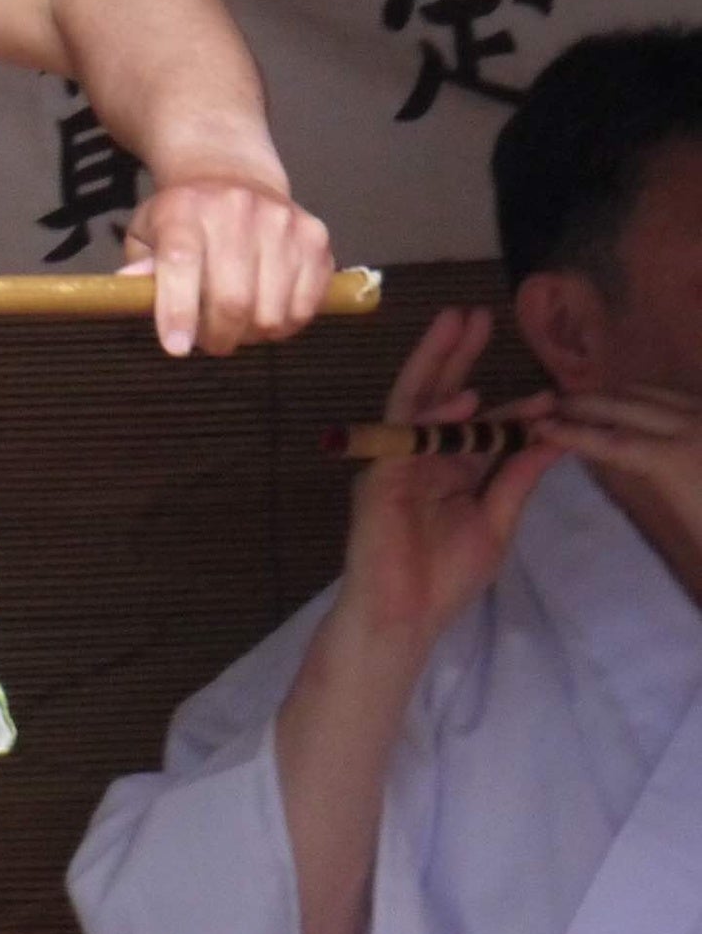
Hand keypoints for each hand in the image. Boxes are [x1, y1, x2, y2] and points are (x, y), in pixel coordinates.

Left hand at [121, 176, 335, 356]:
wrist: (231, 175)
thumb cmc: (181, 218)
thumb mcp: (145, 234)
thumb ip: (140, 267)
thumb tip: (129, 288)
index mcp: (184, 210)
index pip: (182, 263)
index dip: (179, 311)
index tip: (177, 347)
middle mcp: (236, 210)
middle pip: (233, 298)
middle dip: (218, 337)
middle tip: (209, 342)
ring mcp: (282, 222)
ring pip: (273, 310)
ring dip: (252, 334)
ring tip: (237, 325)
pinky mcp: (315, 237)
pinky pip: (306, 305)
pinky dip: (285, 324)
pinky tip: (267, 312)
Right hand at [331, 309, 558, 651]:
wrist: (403, 617)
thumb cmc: (443, 579)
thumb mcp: (496, 521)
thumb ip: (518, 478)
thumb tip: (552, 437)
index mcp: (447, 472)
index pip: (477, 427)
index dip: (510, 408)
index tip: (548, 392)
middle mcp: (419, 459)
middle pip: (437, 397)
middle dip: (455, 355)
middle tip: (476, 315)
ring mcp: (395, 465)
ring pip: (414, 403)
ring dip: (435, 362)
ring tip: (455, 322)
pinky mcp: (380, 480)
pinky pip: (406, 439)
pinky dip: (434, 418)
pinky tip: (462, 397)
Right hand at [543, 386, 701, 573]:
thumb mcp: (691, 525)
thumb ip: (656, 479)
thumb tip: (623, 456)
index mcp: (674, 460)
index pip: (609, 441)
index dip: (571, 434)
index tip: (536, 428)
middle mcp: (693, 428)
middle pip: (626, 405)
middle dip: (585, 402)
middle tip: (549, 403)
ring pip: (655, 394)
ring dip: (617, 394)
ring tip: (587, 399)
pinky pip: (681, 398)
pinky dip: (650, 397)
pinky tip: (640, 404)